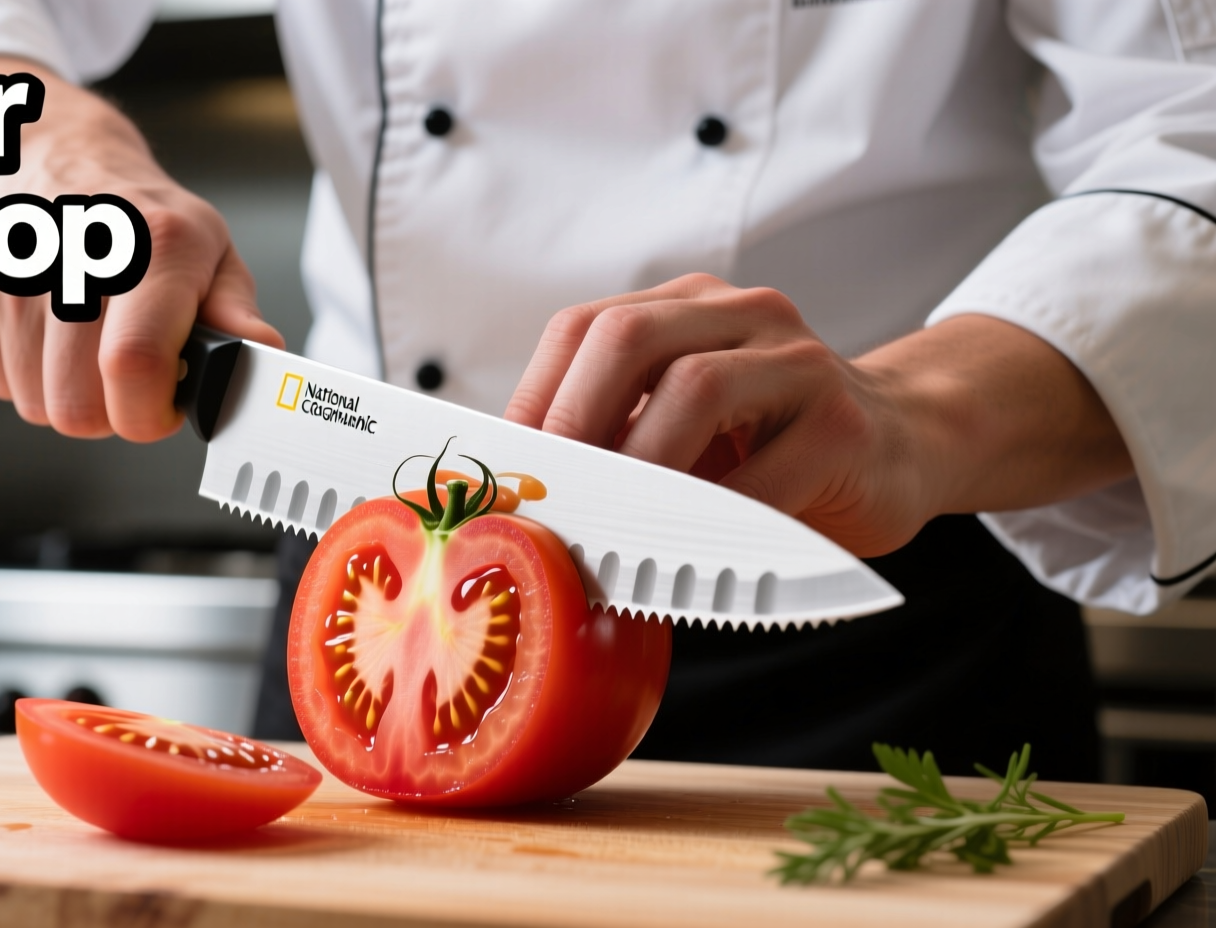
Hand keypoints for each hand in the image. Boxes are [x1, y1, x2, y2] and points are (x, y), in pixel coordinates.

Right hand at [0, 57, 282, 439]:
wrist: (54, 157)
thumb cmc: (140, 217)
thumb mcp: (208, 252)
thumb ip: (235, 313)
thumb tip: (261, 352)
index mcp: (152, 246)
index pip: (133, 365)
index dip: (147, 412)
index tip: (161, 405)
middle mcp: (75, 255)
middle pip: (77, 406)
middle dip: (110, 410)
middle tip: (127, 372)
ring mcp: (13, 273)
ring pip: (36, 404)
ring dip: (68, 393)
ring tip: (88, 344)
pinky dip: (27, 375)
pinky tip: (49, 333)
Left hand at [504, 274, 1131, 555]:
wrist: (907, 443)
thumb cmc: (774, 447)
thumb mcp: (684, 428)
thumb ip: (617, 440)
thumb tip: (519, 496)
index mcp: (687, 307)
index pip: (583, 328)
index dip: (534, 401)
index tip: (508, 476)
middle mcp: (741, 315)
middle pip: (630, 337)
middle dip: (576, 421)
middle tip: (555, 497)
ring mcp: (800, 362)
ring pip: (697, 388)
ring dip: (642, 470)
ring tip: (614, 528)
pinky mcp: (844, 425)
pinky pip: (766, 472)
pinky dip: (714, 517)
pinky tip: (690, 554)